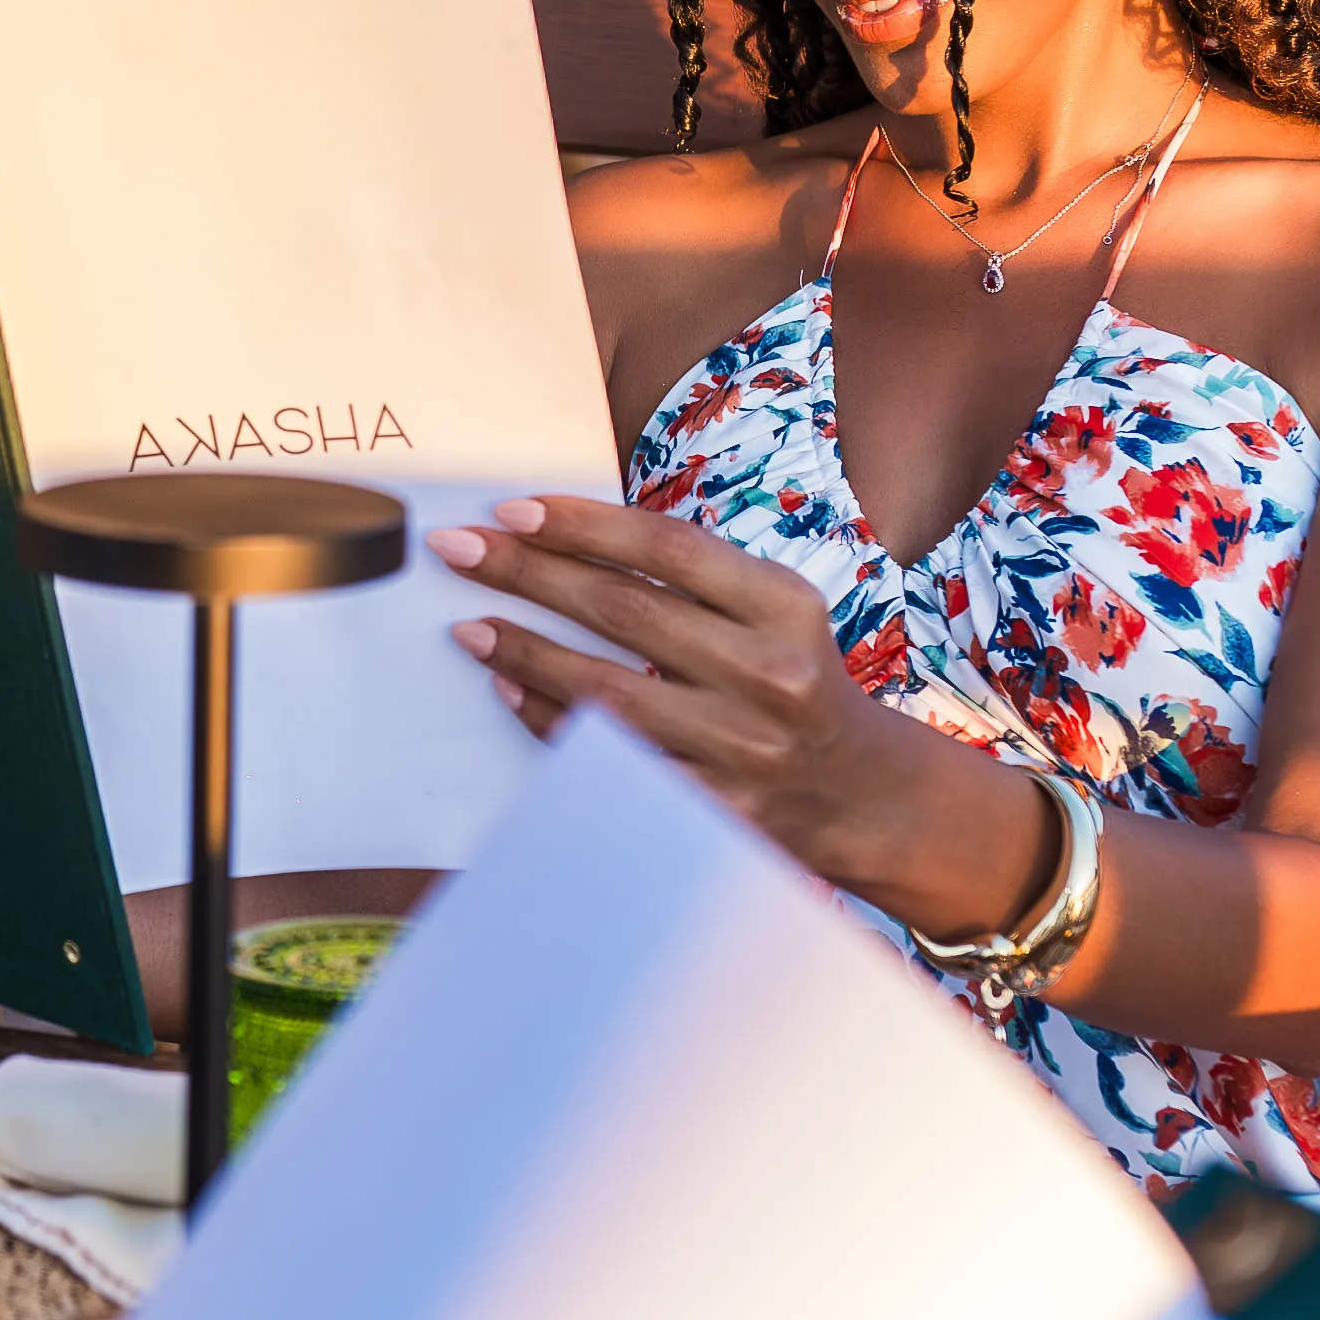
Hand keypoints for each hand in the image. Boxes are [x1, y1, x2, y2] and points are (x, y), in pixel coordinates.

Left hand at [427, 497, 907, 893]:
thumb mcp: (776, 610)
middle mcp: (767, 674)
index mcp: (785, 606)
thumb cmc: (797, 679)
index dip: (584, 524)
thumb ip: (698, 579)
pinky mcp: (712, 811)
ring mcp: (740, 749)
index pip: (668, 548)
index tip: (514, 508)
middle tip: (460, 548)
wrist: (859, 791)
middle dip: (529, 573)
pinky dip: (553, 725)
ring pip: (607, 694)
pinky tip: (510, 692)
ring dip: (527, 653)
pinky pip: (611, 763)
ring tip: (470, 626)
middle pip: (625, 611)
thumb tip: (571, 543)